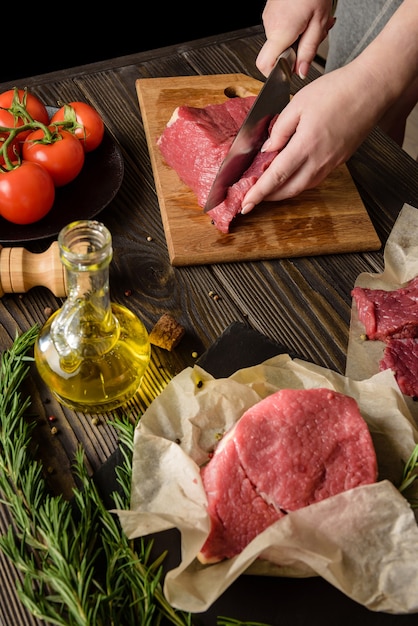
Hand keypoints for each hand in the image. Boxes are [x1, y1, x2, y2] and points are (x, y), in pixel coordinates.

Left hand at [241, 63, 381, 212]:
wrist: (371, 88)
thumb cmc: (337, 90)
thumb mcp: (298, 103)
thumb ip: (280, 129)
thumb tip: (268, 149)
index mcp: (306, 145)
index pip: (275, 177)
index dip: (259, 193)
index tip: (246, 204)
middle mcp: (320, 160)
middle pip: (289, 189)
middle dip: (269, 197)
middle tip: (254, 197)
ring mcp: (332, 163)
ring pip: (303, 187)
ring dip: (284, 191)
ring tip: (269, 188)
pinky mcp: (339, 160)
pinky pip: (315, 178)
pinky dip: (299, 182)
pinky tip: (292, 175)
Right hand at [257, 0, 335, 78]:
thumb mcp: (318, 23)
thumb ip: (308, 51)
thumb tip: (301, 72)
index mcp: (280, 32)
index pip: (265, 65)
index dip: (276, 73)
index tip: (290, 69)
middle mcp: (270, 25)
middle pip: (276, 54)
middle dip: (295, 53)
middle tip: (311, 40)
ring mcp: (269, 17)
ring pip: (280, 41)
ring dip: (297, 38)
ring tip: (312, 24)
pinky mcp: (272, 12)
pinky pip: (280, 29)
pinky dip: (294, 28)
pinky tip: (305, 18)